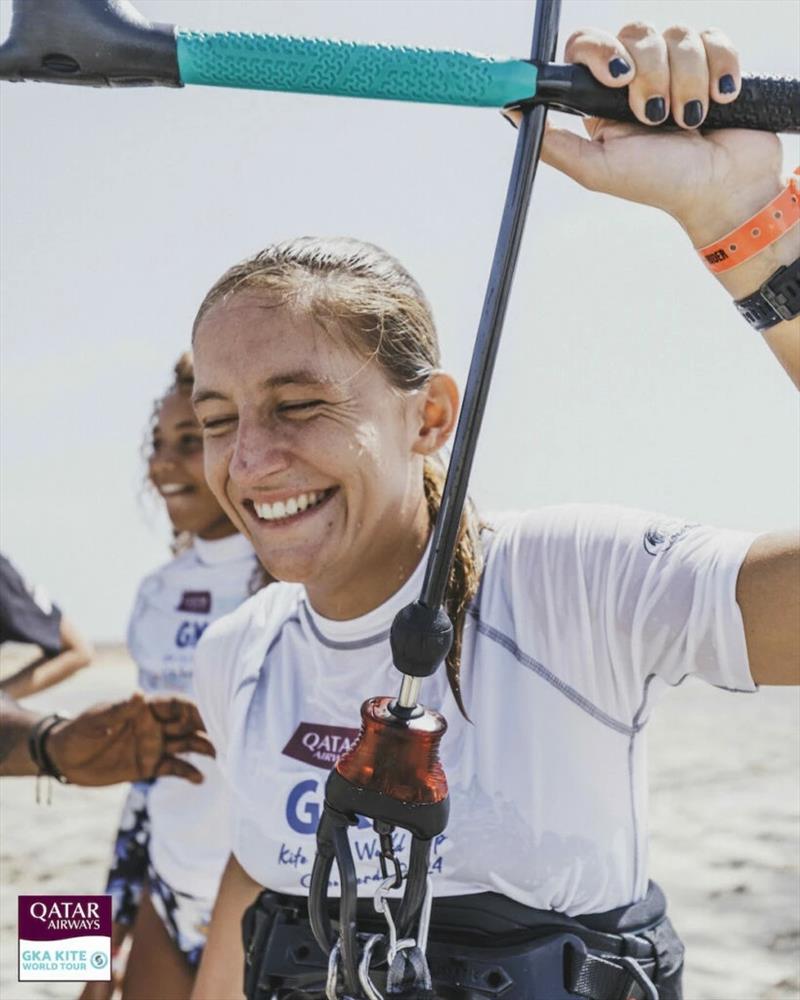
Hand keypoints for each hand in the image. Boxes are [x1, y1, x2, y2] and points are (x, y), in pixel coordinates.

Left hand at [46, 693, 213, 786]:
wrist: (63, 760)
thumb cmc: (79, 732)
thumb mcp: (98, 720)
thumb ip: (121, 709)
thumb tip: (140, 694)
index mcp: (145, 709)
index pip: (177, 705)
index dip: (195, 708)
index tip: (213, 714)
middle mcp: (155, 725)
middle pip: (188, 724)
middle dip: (208, 728)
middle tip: (228, 736)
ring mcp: (154, 745)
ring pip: (187, 745)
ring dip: (204, 748)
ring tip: (220, 757)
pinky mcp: (150, 766)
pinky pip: (174, 768)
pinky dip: (188, 772)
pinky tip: (200, 778)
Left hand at [507, 23, 783, 244]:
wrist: (722, 190)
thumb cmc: (659, 184)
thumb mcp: (597, 169)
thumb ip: (554, 143)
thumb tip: (510, 113)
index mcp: (602, 98)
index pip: (586, 46)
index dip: (599, 51)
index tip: (615, 76)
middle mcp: (636, 76)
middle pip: (633, 34)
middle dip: (649, 73)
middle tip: (653, 114)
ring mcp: (676, 66)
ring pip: (676, 37)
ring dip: (685, 84)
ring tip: (688, 123)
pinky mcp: (714, 62)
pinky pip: (712, 40)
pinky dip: (719, 72)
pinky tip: (719, 103)